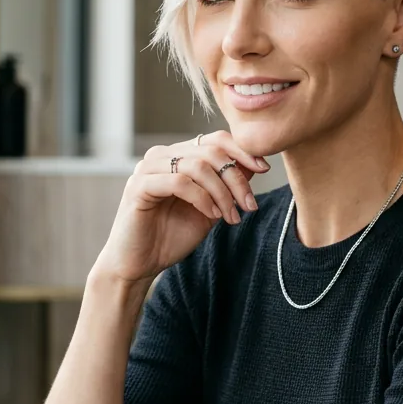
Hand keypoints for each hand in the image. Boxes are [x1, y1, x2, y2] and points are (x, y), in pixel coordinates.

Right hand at [92, 131, 270, 284]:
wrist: (139, 264)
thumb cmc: (171, 236)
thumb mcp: (211, 208)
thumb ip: (227, 186)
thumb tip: (256, 164)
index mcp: (178, 155)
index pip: (215, 139)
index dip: (242, 151)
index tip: (264, 169)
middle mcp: (162, 155)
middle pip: (211, 152)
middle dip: (236, 179)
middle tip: (249, 205)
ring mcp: (148, 168)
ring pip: (197, 165)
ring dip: (222, 192)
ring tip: (231, 216)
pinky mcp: (138, 186)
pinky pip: (179, 182)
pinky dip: (202, 198)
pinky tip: (211, 215)